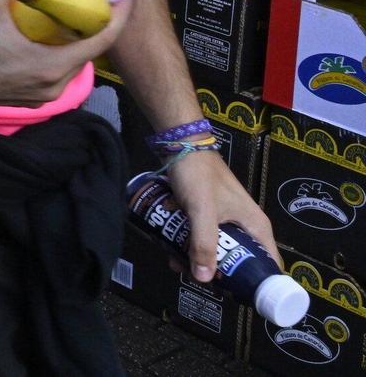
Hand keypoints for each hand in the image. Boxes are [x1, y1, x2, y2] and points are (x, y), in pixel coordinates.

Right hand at [0, 0, 134, 107]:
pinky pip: (52, 71)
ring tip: (67, 7)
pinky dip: (55, 50)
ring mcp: (37, 96)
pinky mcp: (22, 96)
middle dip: (92, 20)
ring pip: (69, 62)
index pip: (103, 39)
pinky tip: (41, 30)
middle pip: (88, 50)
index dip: (119, 13)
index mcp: (53, 66)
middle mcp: (53, 87)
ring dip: (72, 36)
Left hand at [166, 147, 277, 283]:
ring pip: (219, 250)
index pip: (269, 264)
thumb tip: (204, 279)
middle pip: (241, 261)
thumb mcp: (202, 212)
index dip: (258, 283)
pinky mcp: (210, 214)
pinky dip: (191, 245)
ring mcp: (228, 220)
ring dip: (200, 259)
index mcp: (257, 227)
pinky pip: (205, 238)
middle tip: (198, 279)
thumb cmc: (199, 176)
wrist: (181, 145)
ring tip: (177, 264)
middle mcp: (247, 226)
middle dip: (220, 272)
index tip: (238, 295)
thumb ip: (203, 243)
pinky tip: (171, 249)